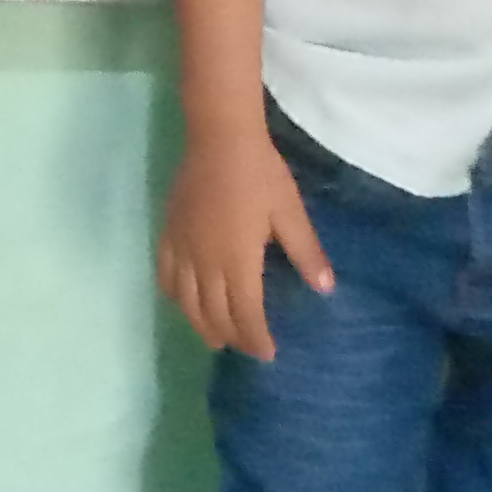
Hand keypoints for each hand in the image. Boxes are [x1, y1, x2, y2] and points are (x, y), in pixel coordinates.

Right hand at [156, 128, 331, 360]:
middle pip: (213, 315)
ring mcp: (182, 250)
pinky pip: (166, 277)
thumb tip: (325, 287)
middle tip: (246, 347)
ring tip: (215, 339)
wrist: (219, 138)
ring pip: (186, 303)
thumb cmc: (260, 174)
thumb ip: (305, 252)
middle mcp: (205, 264)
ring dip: (200, 325)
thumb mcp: (290, 213)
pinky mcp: (168, 234)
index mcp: (237, 261)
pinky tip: (183, 303)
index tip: (267, 354)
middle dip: (231, 336)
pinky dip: (175, 299)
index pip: (245, 314)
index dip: (255, 339)